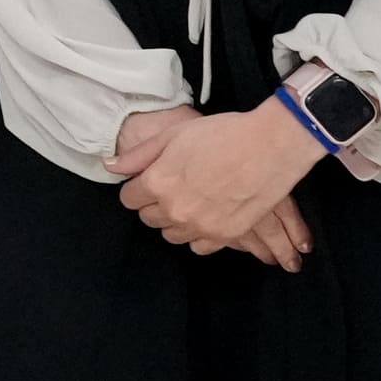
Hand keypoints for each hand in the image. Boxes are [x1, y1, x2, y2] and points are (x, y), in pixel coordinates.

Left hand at [119, 98, 323, 261]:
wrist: (271, 145)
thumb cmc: (223, 133)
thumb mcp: (174, 135)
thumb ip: (139, 155)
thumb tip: (109, 166)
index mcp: (157, 183)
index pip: (129, 198)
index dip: (138, 188)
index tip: (150, 180)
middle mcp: (174, 209)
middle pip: (149, 218)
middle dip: (155, 204)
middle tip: (174, 186)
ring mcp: (200, 225)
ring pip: (172, 234)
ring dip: (176, 221)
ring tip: (192, 200)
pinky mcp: (224, 235)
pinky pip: (198, 246)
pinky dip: (199, 234)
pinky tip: (207, 217)